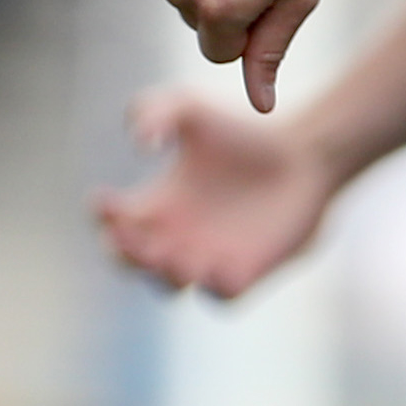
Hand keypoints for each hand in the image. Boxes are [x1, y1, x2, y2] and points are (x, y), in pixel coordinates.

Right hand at [95, 85, 335, 296]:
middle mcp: (175, 238)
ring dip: (163, 275)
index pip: (112, 223)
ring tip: (171, 255)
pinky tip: (218, 266)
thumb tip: (141, 144)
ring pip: (170, 286)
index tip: (106, 197)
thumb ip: (153, 112)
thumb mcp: (188, 109)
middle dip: (124, 252)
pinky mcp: (246, 272)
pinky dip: (215, 288)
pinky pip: (222, 296)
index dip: (102, 216)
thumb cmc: (242, 131)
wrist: (302, 153)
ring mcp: (208, 259)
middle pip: (131, 261)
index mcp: (156, 205)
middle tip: (132, 232)